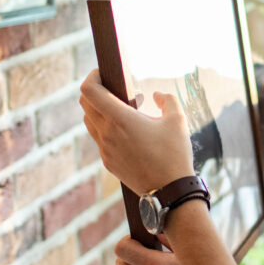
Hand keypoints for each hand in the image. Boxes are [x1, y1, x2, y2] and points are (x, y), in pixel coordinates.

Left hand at [79, 69, 194, 193]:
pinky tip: (128, 132)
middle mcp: (107, 133)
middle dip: (98, 92)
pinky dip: (107, 128)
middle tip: (120, 91)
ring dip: (100, 111)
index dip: (92, 76)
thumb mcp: (178, 120)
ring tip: (125, 112)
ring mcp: (105, 150)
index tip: (103, 72)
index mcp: (120, 119)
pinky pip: (99, 139)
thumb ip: (167, 100)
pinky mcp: (108, 162)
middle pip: (85, 104)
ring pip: (90, 122)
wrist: (169, 191)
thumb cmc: (174, 155)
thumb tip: (156, 95)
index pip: (89, 91)